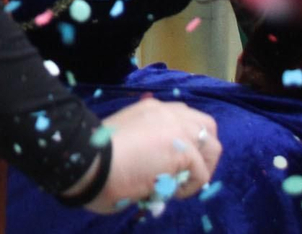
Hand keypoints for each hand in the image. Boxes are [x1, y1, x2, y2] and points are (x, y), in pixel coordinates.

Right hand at [85, 97, 220, 213]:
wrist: (88, 162)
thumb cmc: (95, 158)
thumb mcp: (124, 141)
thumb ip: (145, 144)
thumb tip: (158, 166)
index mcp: (151, 109)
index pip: (184, 117)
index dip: (185, 142)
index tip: (171, 163)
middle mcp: (167, 112)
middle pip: (206, 126)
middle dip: (202, 152)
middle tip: (184, 174)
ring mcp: (177, 128)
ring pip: (213, 146)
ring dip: (201, 168)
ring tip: (178, 185)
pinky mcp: (184, 149)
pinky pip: (202, 174)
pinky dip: (189, 188)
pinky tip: (167, 192)